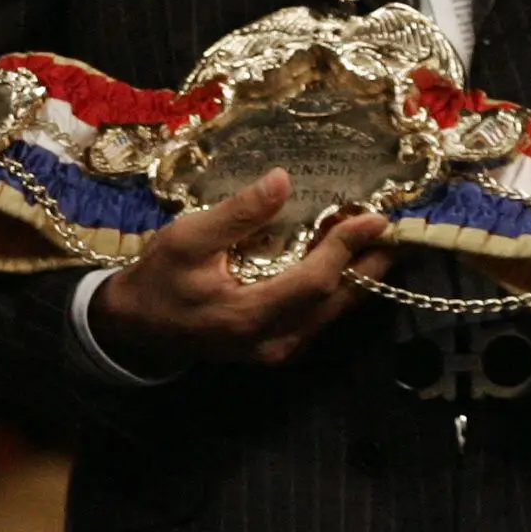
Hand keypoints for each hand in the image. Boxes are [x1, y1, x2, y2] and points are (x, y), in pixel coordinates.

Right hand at [89, 168, 394, 376]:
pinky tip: (343, 266)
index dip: (347, 248)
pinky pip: (318, 320)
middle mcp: (272, 342)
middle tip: (395, 232)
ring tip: (376, 244)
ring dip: (357, 279)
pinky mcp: (274, 349)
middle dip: (370, 267)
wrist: (135, 327)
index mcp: (249, 315)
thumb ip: (237, 213)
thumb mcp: (186, 238)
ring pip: (332, 315)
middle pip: (336, 304)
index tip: (373, 218)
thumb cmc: (158, 279)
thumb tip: (282, 180)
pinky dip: (336, 291)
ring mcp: (276, 351)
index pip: (315, 282)